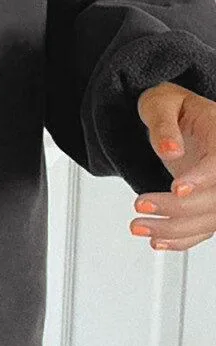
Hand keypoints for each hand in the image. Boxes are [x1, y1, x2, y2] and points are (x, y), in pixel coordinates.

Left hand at [132, 81, 215, 250]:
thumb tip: (170, 149)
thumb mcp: (160, 103)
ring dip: (174, 229)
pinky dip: (182, 238)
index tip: (177, 189)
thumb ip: (163, 124)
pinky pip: (204, 227)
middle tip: (139, 205)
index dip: (202, 179)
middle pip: (215, 198)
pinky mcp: (210, 201)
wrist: (173, 115)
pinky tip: (158, 241)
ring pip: (209, 219)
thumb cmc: (169, 105)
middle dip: (178, 208)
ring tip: (138, 226)